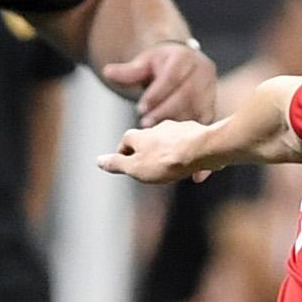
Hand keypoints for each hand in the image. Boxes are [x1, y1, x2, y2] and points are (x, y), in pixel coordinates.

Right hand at [98, 118, 221, 186]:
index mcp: (140, 135)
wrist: (202, 150)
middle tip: (148, 170)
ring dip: (168, 154)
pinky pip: (190, 147)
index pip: (125, 141)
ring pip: (169, 142)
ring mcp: (178, 129)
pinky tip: (195, 174)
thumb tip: (99, 160)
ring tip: (171, 170)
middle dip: (147, 154)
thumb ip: (117, 164)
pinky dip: (188, 157)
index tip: (124, 164)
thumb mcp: (136, 168)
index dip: (123, 154)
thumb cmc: (167, 160)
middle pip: (148, 140)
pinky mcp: (197, 134)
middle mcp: (158, 128)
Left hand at [101, 40, 217, 126]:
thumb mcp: (143, 63)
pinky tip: (178, 148)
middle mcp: (203, 71)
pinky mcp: (212, 105)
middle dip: (165, 112)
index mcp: (185, 57)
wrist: (180, 66)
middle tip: (145, 125)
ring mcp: (210, 89)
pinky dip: (192, 136)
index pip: (172, 76)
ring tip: (157, 137)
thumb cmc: (159, 65)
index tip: (141, 109)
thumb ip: (128, 71)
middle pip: (187, 94)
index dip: (157, 94)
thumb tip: (107, 72)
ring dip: (177, 125)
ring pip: (197, 109)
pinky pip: (204, 122)